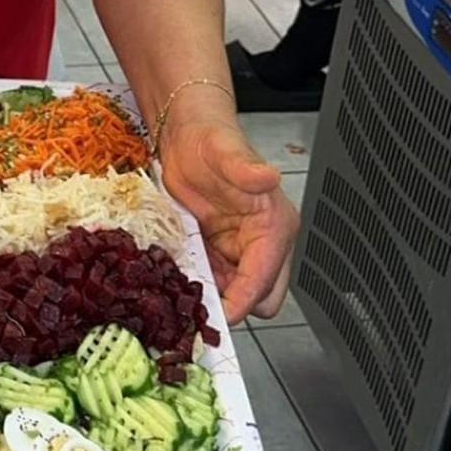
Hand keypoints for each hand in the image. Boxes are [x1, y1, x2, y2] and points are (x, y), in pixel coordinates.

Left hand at [159, 118, 299, 323]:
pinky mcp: (217, 253)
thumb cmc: (211, 140)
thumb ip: (246, 168)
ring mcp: (238, 251)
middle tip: (195, 304)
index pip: (265, 281)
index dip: (242, 301)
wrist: (186, 136)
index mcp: (275, 228)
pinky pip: (212, 283)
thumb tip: (267, 177)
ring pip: (233, 296)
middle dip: (231, 307)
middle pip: (259, 299)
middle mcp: (262, 244)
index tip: (217, 315)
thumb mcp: (224, 152)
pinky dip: (197, 286)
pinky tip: (176, 276)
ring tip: (179, 289)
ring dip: (210, 298)